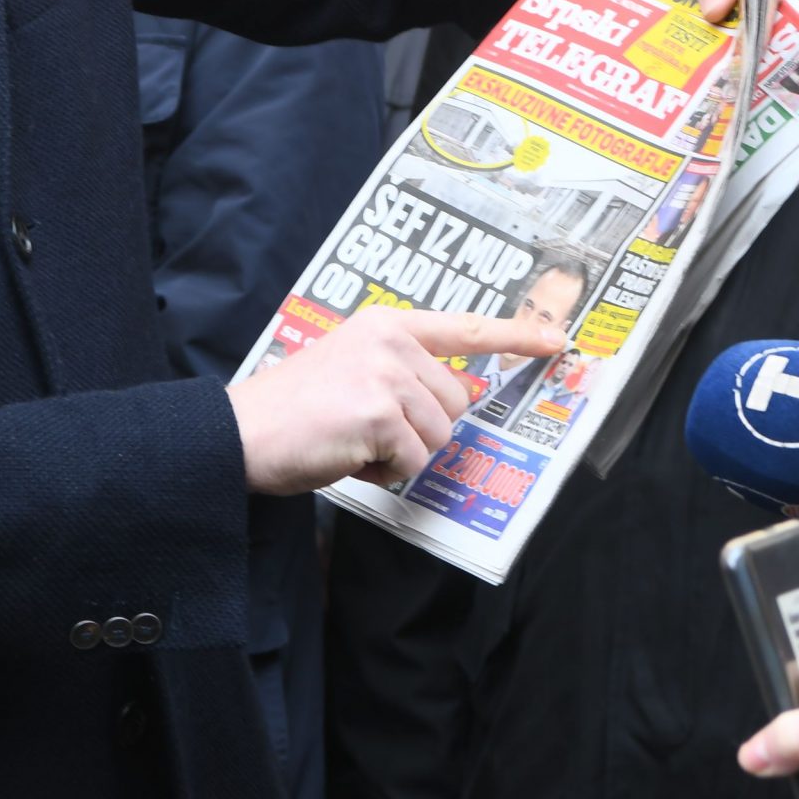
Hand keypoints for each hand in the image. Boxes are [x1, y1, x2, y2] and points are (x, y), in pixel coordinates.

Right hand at [226, 307, 561, 494]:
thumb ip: (401, 373)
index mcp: (385, 325)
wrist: (240, 433)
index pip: (464, 327)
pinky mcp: (379, 413)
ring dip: (401, 455)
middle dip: (421, 431)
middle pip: (455, 403)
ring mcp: (385, 376)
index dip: (516, 335)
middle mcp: (390, 342)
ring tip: (353, 443)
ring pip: (438, 437)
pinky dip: (384, 473)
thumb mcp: (351, 370)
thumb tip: (454, 401)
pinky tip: (348, 457)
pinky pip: (413, 461)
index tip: (557, 339)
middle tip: (368, 432)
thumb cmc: (292, 412)